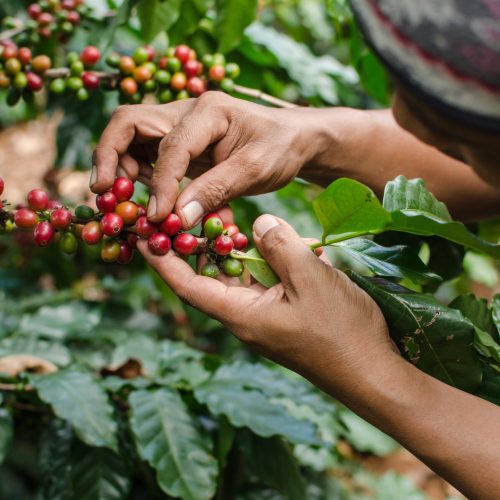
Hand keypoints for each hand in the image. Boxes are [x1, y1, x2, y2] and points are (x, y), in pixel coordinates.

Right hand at [92, 93, 325, 226]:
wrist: (293, 140)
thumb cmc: (280, 149)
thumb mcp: (255, 170)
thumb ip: (215, 191)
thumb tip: (177, 218)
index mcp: (208, 111)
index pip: (170, 145)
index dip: (161, 184)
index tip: (158, 217)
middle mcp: (186, 112)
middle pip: (128, 123)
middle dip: (110, 157)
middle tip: (104, 193)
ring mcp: (180, 126)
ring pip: (131, 138)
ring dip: (122, 168)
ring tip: (125, 200)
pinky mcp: (181, 143)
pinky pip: (148, 156)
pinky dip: (141, 177)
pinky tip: (151, 198)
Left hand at [138, 214, 397, 395]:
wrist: (372, 371)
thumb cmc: (341, 330)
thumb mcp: (310, 279)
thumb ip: (280, 246)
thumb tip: (258, 223)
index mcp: (240, 314)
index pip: (187, 285)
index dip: (163, 260)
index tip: (144, 234)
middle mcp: (245, 317)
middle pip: (208, 278)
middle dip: (196, 246)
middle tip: (188, 213)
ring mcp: (264, 317)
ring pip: (237, 278)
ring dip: (232, 251)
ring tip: (225, 220)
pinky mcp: (282, 315)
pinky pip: (262, 283)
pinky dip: (261, 261)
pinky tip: (272, 242)